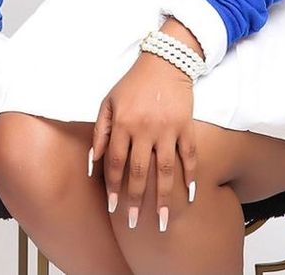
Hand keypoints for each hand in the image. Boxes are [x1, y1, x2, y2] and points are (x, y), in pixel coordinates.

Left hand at [90, 51, 196, 230]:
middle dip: (136, 200)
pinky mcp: (186, 126)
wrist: (165, 61)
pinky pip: (190, 155)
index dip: (114, 187)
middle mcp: (144, 128)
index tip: (113, 209)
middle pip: (139, 172)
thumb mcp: (109, 102)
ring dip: (164, 198)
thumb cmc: (133, 84)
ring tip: (163, 221)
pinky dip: (191, 176)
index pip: (116, 162)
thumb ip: (100, 132)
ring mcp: (167, 128)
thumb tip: (93, 162)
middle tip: (134, 224)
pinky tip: (190, 196)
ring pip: (165, 170)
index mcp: (123, 123)